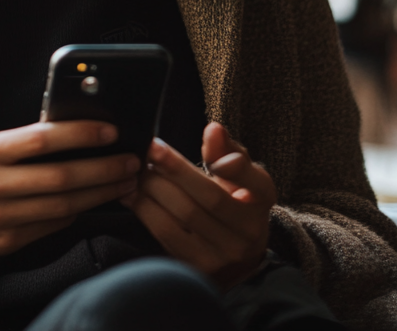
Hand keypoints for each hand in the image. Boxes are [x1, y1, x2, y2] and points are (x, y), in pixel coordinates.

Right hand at [0, 121, 138, 266]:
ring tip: (125, 181)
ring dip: (99, 193)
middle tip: (131, 161)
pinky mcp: (7, 242)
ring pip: (62, 206)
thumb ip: (26, 143)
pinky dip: (79, 213)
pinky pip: (52, 226)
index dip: (79, 134)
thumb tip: (78, 131)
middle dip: (102, 169)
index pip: (41, 139)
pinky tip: (97, 201)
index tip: (111, 131)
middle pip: (59, 177)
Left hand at [124, 122, 276, 288]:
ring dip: (155, 187)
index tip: (209, 131)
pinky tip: (134, 192)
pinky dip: (145, 208)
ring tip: (140, 169)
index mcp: (262, 199)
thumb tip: (213, 129)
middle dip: (174, 168)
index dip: (232, 161)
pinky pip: (165, 234)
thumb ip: (226, 150)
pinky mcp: (196, 267)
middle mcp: (247, 231)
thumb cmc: (233, 201)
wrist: (234, 257)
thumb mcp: (239, 174)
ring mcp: (222, 254)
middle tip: (151, 148)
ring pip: (183, 215)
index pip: (253, 179)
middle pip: (209, 196)